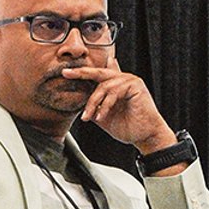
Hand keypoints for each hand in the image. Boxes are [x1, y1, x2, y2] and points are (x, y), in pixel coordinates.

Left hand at [60, 58, 177, 155]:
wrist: (144, 136)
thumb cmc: (126, 126)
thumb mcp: (101, 114)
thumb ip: (92, 104)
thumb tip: (75, 99)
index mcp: (114, 84)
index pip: (96, 75)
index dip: (81, 73)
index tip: (64, 72)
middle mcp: (122, 79)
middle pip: (98, 72)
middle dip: (81, 72)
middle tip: (65, 73)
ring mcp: (130, 81)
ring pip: (103, 86)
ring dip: (93, 103)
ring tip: (87, 117)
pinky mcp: (136, 86)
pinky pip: (114, 92)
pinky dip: (105, 106)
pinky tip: (100, 117)